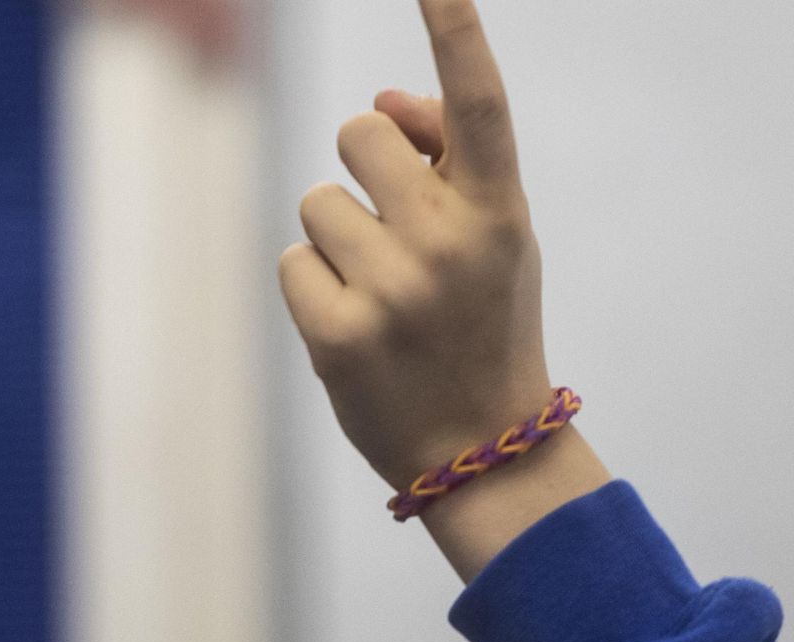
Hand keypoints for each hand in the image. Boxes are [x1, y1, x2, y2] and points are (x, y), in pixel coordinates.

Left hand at [280, 0, 608, 579]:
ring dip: (335, 239)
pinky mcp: (337, 333)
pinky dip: (312, 288)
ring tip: (380, 296)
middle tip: (389, 231)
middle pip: (355, 134)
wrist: (480, 447)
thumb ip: (445, 163)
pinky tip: (354, 328)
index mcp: (501, 211)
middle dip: (360, 168)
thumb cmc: (480, 322)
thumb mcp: (491, 237)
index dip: (456, 33)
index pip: (478, 105)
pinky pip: (292, 261)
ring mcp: (392, 290)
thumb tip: (379, 104)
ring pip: (316, 203)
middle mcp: (450, 242)